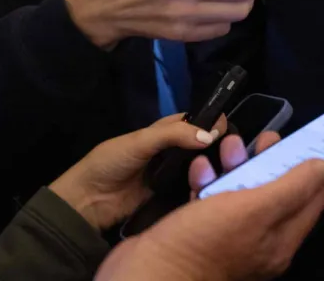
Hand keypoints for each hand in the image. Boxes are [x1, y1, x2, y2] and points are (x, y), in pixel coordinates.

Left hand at [48, 113, 281, 230]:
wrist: (89, 200)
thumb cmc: (111, 162)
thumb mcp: (140, 142)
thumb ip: (173, 135)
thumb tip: (210, 135)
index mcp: (161, 132)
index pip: (192, 122)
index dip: (209, 121)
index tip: (228, 127)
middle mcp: (169, 152)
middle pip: (199, 145)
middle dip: (216, 146)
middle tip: (235, 152)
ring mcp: (170, 175)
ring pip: (198, 167)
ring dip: (211, 167)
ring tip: (231, 169)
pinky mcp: (170, 197)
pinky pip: (190, 188)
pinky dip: (202, 187)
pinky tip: (217, 187)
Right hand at [95, 160, 323, 280]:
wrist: (146, 273)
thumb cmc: (203, 241)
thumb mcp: (255, 209)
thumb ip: (292, 187)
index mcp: (281, 241)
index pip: (312, 199)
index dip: (316, 168)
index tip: (314, 138)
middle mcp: (260, 242)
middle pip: (277, 192)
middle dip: (272, 160)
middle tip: (265, 137)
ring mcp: (229, 237)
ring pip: (243, 192)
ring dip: (237, 165)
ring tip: (228, 145)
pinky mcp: (201, 232)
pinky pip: (213, 200)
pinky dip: (209, 180)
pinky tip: (198, 167)